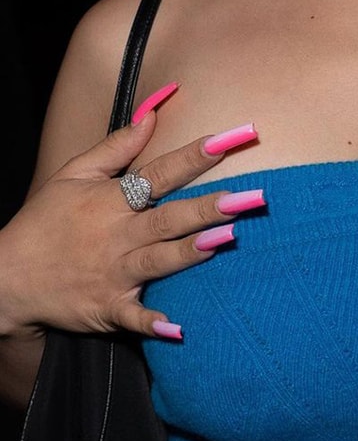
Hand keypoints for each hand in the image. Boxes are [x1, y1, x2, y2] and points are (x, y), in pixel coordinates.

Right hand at [0, 89, 258, 343]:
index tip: (229, 139)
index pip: (160, 172)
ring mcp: (113, 274)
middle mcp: (116, 235)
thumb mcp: (74, 174)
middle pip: (168, 218)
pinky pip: (134, 319)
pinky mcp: (108, 309)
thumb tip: (155, 111)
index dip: (194, 155)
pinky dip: (154, 324)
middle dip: (208, 207)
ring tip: (228, 239)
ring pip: (159, 261)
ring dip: (192, 252)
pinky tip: (181, 328)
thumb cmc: (45, 220)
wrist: (9, 277)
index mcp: (111, 199)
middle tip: (251, 197)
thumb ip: (117, 145)